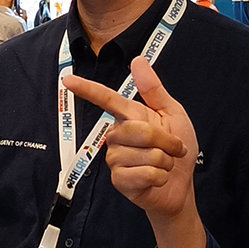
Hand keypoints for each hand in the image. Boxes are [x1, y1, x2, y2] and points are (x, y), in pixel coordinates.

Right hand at [63, 58, 207, 247]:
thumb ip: (154, 90)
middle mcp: (117, 136)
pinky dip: (159, 177)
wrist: (180, 186)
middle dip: (166, 141)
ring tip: (164, 165)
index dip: (87, 89)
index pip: (106, 100)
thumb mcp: (173, 115)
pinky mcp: (119, 180)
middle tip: (175, 149)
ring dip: (165, 161)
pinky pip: (143, 173)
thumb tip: (138, 60)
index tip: (68, 80)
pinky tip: (157, 179)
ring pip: (144, 154)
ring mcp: (115, 159)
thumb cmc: (177, 150)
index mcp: (129, 117)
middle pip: (139, 131)